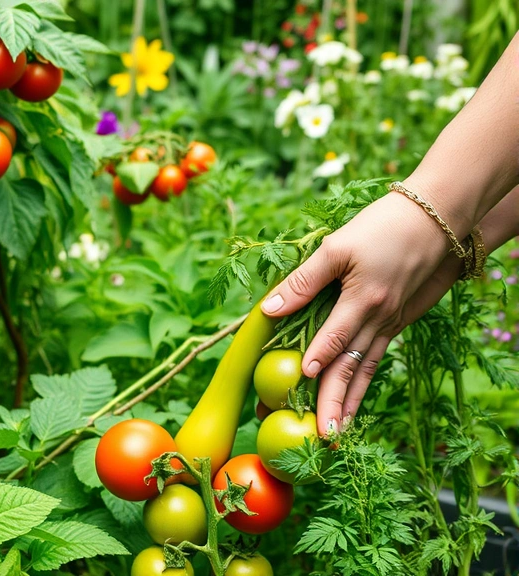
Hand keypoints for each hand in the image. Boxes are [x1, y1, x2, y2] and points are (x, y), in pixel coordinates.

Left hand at [261, 192, 453, 435]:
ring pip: (365, 370)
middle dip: (334, 402)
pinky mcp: (396, 321)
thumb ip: (304, 280)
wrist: (440, 218)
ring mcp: (390, 323)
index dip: (317, 358)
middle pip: (351, 367)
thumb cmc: (384, 226)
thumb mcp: (338, 246)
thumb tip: (269, 309)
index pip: (335, 337)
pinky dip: (363, 383)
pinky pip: (376, 359)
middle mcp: (379, 318)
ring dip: (350, 403)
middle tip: (320, 436)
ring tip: (336, 434)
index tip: (301, 381)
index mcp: (364, 299)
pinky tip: (353, 400)